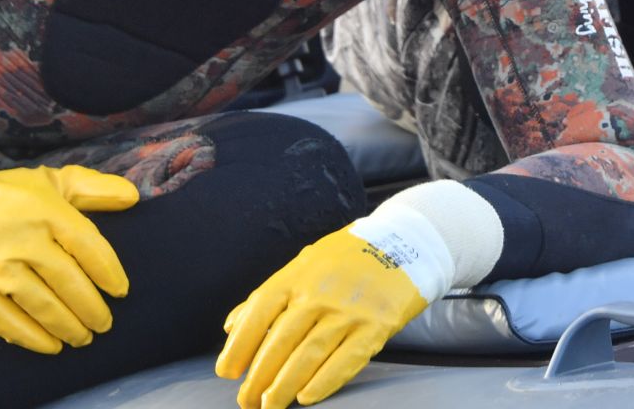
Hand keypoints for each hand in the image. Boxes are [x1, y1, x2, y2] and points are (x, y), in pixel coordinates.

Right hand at [0, 165, 138, 353]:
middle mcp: (24, 241)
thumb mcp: (52, 181)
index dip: (109, 272)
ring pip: (41, 305)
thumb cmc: (7, 194)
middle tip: (105, 324)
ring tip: (83, 337)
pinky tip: (50, 345)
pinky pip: (7, 320)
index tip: (121, 291)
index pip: (88, 246)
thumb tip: (133, 198)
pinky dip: (31, 337)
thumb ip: (94, 188)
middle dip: (90, 308)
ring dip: (66, 326)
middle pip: (67, 281)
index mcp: (48, 213)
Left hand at [217, 225, 428, 408]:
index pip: (259, 312)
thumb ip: (269, 295)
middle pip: (280, 341)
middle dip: (259, 377)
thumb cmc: (349, 256)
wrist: (407, 241)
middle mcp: (319, 293)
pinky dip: (324, 382)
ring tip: (270, 405)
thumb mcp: (305, 263)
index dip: (239, 345)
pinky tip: (307, 397)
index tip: (227, 371)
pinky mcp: (376, 325)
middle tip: (247, 401)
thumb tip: (231, 326)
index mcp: (298, 275)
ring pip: (308, 355)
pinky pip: (345, 359)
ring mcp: (349, 310)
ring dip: (284, 386)